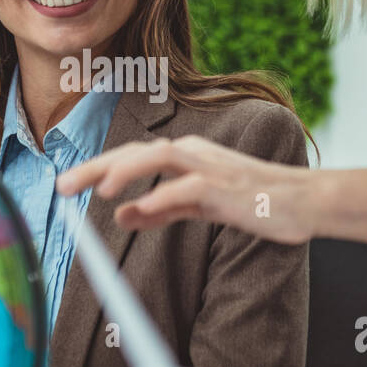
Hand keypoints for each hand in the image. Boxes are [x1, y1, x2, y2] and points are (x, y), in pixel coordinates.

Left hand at [56, 135, 318, 241]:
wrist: (303, 201)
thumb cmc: (252, 200)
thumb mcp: (197, 206)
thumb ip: (160, 209)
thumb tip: (121, 215)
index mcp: (184, 155)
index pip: (131, 156)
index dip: (96, 167)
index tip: (66, 184)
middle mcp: (192, 153)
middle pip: (135, 151)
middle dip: (96, 166)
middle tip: (63, 185)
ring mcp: (210, 166)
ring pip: (158, 157)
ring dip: (124, 171)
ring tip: (96, 190)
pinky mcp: (227, 186)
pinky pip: (188, 188)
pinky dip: (162, 196)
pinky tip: (139, 209)